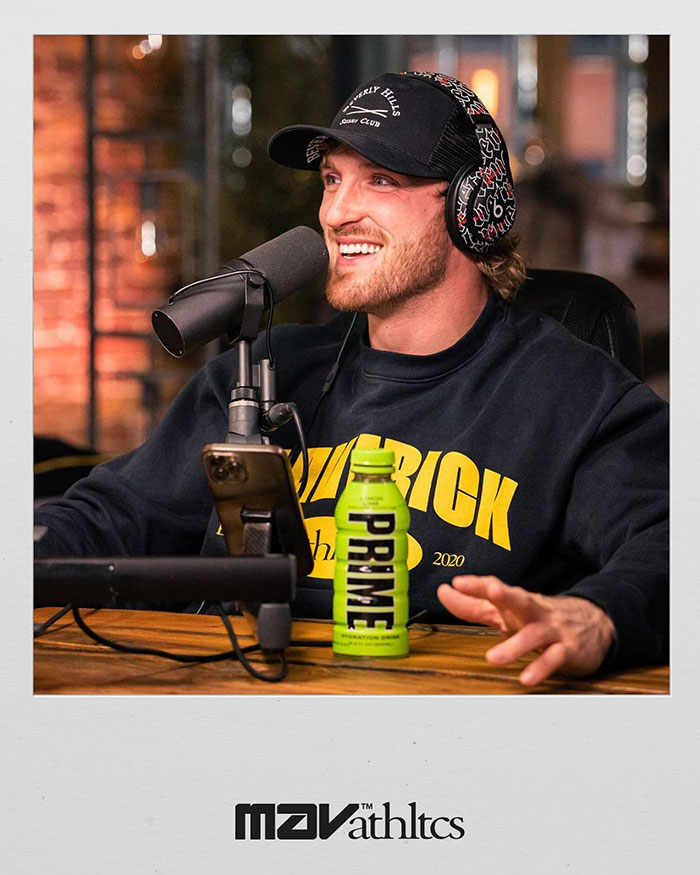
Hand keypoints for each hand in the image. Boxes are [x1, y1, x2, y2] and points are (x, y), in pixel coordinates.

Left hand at [436, 575, 615, 685]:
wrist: (595, 625)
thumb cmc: (539, 617)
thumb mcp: (507, 611)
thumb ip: (473, 605)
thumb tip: (443, 591)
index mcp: (517, 601)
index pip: (495, 589)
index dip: (476, 585)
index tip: (455, 583)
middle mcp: (533, 612)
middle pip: (520, 599)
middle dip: (505, 595)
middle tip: (491, 590)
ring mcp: (552, 630)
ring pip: (534, 635)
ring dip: (515, 646)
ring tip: (492, 658)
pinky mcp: (568, 650)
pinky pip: (554, 659)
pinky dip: (541, 668)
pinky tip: (526, 679)